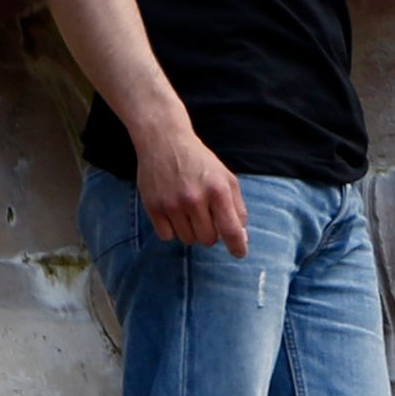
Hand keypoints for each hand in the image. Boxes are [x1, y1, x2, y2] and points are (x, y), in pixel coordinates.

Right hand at [134, 122, 250, 255]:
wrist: (164, 142)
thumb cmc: (200, 162)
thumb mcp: (226, 178)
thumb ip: (237, 207)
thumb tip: (241, 236)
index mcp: (218, 191)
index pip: (231, 229)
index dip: (237, 246)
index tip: (240, 253)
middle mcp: (194, 199)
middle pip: (208, 239)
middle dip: (211, 233)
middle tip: (207, 218)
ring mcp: (171, 204)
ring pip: (188, 239)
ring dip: (192, 231)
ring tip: (190, 212)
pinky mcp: (153, 207)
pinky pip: (167, 236)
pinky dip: (173, 230)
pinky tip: (174, 214)